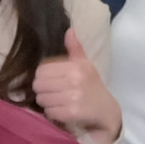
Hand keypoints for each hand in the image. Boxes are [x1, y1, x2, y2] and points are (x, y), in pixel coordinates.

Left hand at [32, 25, 117, 143]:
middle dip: (42, 90)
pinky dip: (52, 113)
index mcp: (76, 67)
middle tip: (52, 92)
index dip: (42, 76)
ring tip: (57, 101)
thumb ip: (75, 48)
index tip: (51, 80)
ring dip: (46, 102)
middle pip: (38, 85)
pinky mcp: (72, 113)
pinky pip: (49, 111)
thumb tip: (69, 30)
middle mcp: (75, 80)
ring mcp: (73, 97)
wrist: (106, 109)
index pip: (42, 69)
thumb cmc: (92, 85)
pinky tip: (61, 110)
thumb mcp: (85, 64)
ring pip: (42, 99)